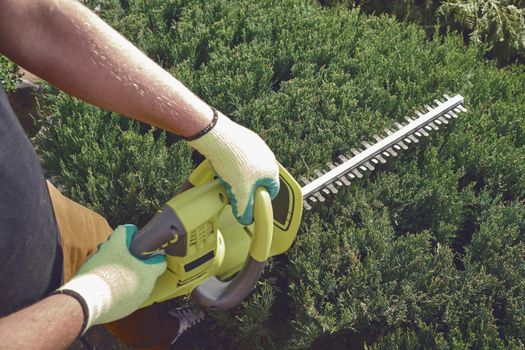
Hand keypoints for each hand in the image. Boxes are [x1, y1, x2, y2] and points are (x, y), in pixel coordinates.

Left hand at [56, 225, 165, 332]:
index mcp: (115, 246)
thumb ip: (156, 265)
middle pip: (114, 247)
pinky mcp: (81, 283)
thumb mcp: (148, 276)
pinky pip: (97, 278)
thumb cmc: (121, 286)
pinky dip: (105, 284)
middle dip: (125, 256)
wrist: (87, 305)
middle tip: (136, 268)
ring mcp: (88, 267)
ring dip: (115, 271)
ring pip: (105, 263)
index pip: (125, 230)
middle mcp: (100, 253)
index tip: (141, 243)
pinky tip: (112, 297)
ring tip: (125, 287)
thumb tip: (160, 259)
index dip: (135, 234)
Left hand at [188, 110, 279, 224]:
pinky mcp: (246, 138)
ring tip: (228, 178)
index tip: (251, 204)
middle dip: (249, 187)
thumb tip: (246, 219)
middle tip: (236, 192)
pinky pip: (243, 155)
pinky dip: (235, 161)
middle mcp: (268, 157)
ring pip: (251, 166)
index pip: (272, 191)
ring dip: (241, 174)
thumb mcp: (239, 194)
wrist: (219, 138)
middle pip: (260, 179)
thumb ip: (245, 210)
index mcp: (271, 171)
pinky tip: (224, 164)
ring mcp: (258, 146)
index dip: (260, 200)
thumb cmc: (233, 164)